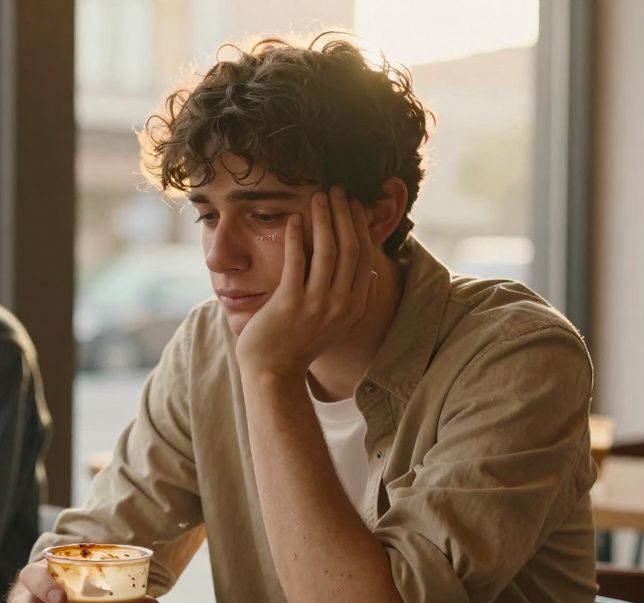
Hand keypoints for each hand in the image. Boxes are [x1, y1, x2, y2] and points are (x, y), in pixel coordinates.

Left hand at [234, 185, 376, 378]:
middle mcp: (342, 304)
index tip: (354, 204)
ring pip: (328, 250)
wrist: (273, 372)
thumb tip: (370, 271)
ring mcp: (317, 304)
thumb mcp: (338, 323)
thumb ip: (354, 298)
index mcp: (355, 306)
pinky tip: (294, 219)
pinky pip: (297, 261)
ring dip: (324, 218)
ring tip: (319, 197)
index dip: (360, 226)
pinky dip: (297, 236)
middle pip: (350, 247)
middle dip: (344, 214)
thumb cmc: (300, 343)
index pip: (364, 256)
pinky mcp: (291, 303)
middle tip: (338, 190)